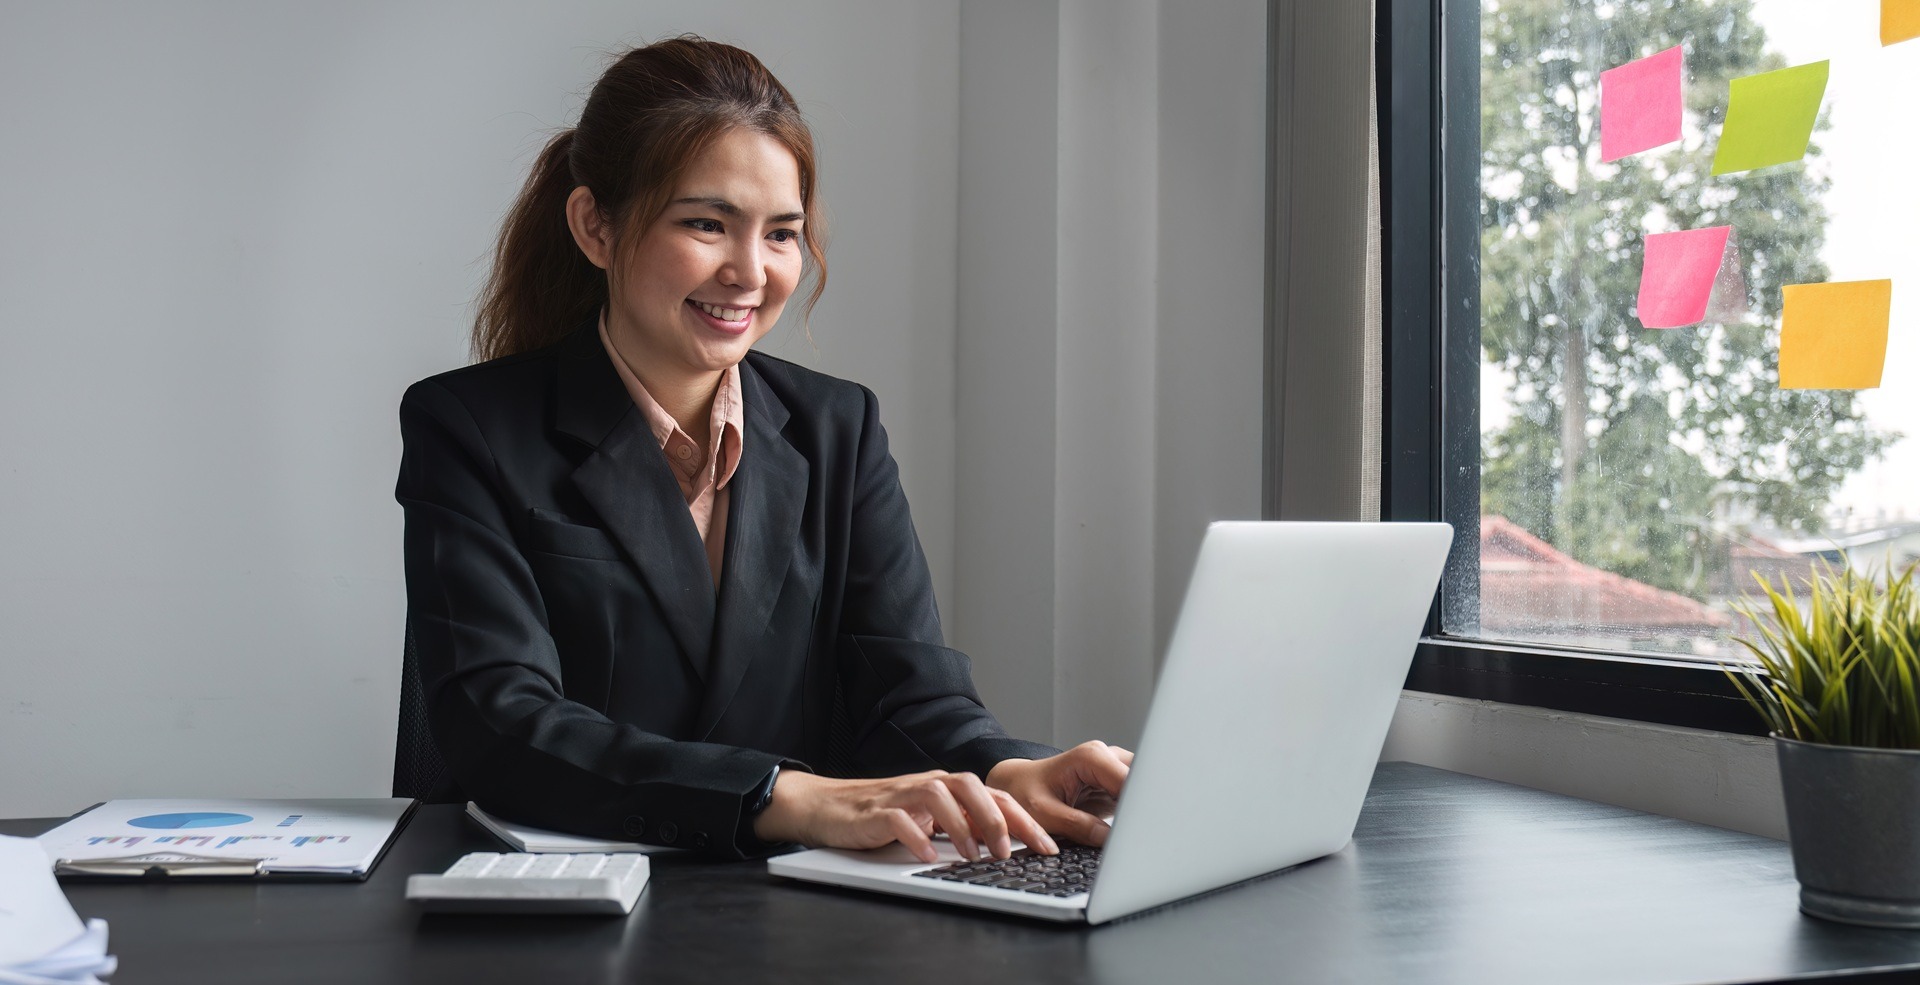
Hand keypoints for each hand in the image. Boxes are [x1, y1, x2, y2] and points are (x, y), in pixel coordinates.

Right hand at [751, 768, 1056, 863]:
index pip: (994, 796)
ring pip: (940, 795)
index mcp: (947, 788)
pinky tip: (928, 855)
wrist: (828, 806)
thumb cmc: (883, 814)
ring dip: (962, 825)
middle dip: (997, 817)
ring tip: (974, 855)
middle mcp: (929, 785)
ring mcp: (903, 794)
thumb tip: (1008, 844)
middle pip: (972, 786)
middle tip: (1010, 852)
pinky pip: (900, 818)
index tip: (1047, 846)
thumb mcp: (931, 820)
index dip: (1024, 819)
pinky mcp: (877, 810)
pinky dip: (917, 836)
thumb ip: (964, 825)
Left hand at [986, 740, 1133, 847]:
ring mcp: (1112, 770)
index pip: (1130, 780)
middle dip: (1147, 805)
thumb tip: (1110, 838)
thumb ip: (1078, 825)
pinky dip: (1136, 813)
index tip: (1144, 829)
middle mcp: (1105, 757)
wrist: (1014, 785)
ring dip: (1143, 809)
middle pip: (1143, 779)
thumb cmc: (1023, 792)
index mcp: (1091, 757)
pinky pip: (1135, 797)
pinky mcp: (1113, 785)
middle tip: (1146, 835)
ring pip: (1144, 787)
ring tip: (1140, 835)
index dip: (1141, 805)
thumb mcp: (1045, 814)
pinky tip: (1134, 831)